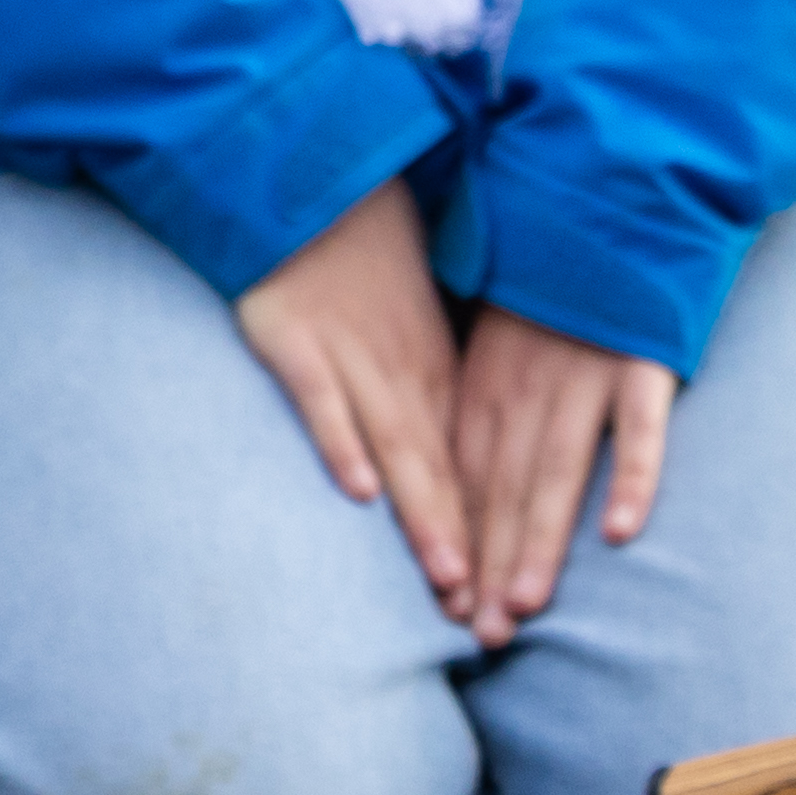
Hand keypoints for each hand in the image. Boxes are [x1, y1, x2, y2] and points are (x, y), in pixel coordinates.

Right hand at [221, 180, 478, 622]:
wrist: (308, 177)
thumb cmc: (360, 249)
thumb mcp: (409, 313)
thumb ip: (423, 375)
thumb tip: (438, 444)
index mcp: (432, 365)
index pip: (466, 462)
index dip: (485, 530)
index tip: (503, 594)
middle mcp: (401, 370)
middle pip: (439, 470)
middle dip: (462, 545)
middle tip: (482, 617)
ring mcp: (349, 357)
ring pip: (395, 446)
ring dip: (422, 514)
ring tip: (445, 575)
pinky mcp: (292, 341)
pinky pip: (321, 399)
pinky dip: (341, 442)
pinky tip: (359, 490)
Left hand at [442, 312, 676, 639]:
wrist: (603, 197)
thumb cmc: (543, 282)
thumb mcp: (493, 339)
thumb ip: (481, 405)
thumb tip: (457, 480)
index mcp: (487, 385)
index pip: (468, 479)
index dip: (460, 541)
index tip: (449, 606)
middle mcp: (528, 389)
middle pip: (507, 489)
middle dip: (492, 562)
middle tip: (481, 632)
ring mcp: (585, 379)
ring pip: (558, 472)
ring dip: (541, 539)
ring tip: (525, 602)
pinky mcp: (642, 364)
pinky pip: (638, 428)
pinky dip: (630, 478)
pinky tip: (619, 532)